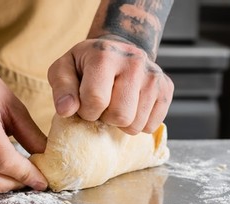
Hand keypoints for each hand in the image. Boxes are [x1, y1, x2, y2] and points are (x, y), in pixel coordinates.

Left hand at [48, 36, 173, 134]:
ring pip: (137, 125)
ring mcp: (154, 75)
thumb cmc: (86, 65)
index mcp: (105, 54)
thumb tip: (67, 110)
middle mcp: (135, 61)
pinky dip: (138, 123)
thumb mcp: (63, 69)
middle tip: (102, 106)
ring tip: (115, 105)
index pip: (96, 100)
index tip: (84, 104)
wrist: (117, 51)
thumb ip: (62, 89)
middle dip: (105, 118)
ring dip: (121, 123)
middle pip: (121, 115)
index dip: (86, 111)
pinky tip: (131, 107)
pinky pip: (151, 126)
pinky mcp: (166, 88)